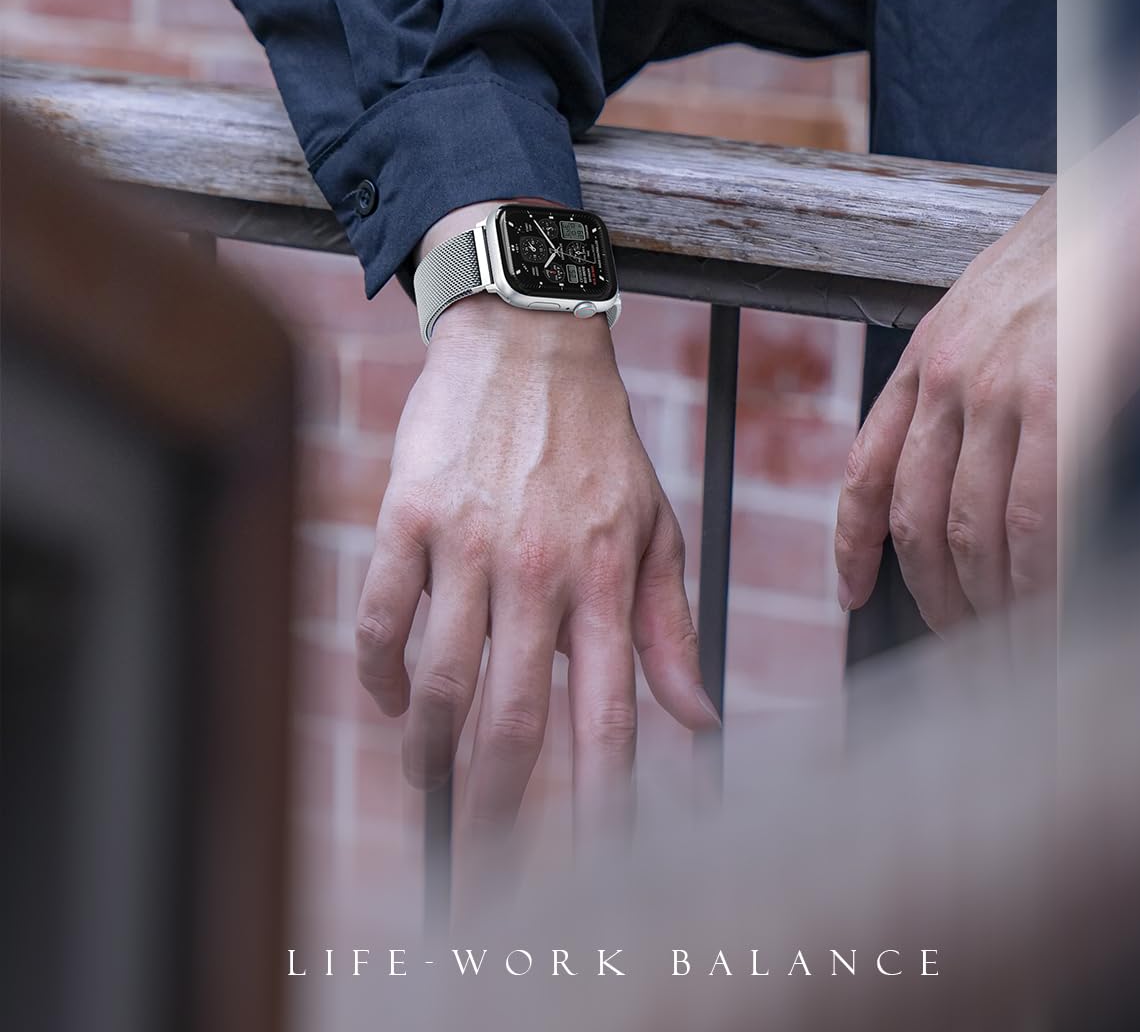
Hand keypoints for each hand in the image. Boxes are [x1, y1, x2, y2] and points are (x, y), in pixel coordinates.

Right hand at [354, 285, 718, 846]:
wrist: (529, 340)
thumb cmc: (598, 443)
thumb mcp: (653, 526)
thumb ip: (669, 626)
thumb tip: (699, 721)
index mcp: (607, 577)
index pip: (607, 715)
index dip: (597, 801)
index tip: (590, 864)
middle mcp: (540, 569)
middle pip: (513, 719)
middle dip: (496, 805)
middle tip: (482, 857)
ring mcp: (469, 542)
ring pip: (440, 679)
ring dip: (428, 749)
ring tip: (426, 777)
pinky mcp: (408, 513)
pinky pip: (380, 615)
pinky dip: (377, 672)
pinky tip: (387, 695)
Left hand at [835, 187, 1056, 630]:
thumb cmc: (1083, 253)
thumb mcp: (992, 306)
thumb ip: (968, 378)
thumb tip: (977, 465)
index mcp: (925, 355)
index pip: (867, 468)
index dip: (852, 544)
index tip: (850, 596)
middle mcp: (947, 376)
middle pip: (916, 518)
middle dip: (933, 598)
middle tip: (963, 649)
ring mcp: (1000, 391)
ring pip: (972, 532)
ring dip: (988, 608)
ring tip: (1011, 654)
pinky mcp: (1061, 405)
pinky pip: (1035, 522)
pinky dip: (1039, 585)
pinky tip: (1049, 618)